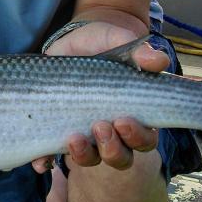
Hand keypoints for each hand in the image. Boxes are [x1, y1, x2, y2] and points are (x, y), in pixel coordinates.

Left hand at [31, 25, 167, 172]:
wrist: (70, 40)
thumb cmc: (101, 42)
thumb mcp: (117, 40)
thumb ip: (139, 52)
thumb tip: (159, 61)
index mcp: (133, 113)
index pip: (144, 139)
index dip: (138, 137)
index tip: (124, 120)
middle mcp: (111, 129)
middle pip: (120, 157)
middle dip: (113, 149)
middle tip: (100, 126)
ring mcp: (84, 133)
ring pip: (90, 159)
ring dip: (84, 155)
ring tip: (74, 138)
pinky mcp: (57, 131)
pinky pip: (52, 157)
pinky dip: (47, 161)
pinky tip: (42, 161)